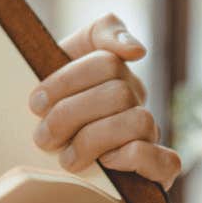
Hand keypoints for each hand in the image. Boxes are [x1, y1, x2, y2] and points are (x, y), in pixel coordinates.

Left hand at [29, 13, 181, 187]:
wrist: (43, 160)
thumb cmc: (53, 109)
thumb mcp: (57, 62)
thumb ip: (98, 34)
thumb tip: (137, 49)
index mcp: (114, 71)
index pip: (105, 61)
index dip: (66, 81)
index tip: (35, 102)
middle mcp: (136, 98)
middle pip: (118, 92)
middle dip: (72, 115)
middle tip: (43, 136)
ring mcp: (150, 132)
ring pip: (139, 121)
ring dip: (94, 140)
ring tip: (67, 157)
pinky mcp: (160, 168)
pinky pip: (166, 160)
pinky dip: (133, 158)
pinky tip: (106, 163)